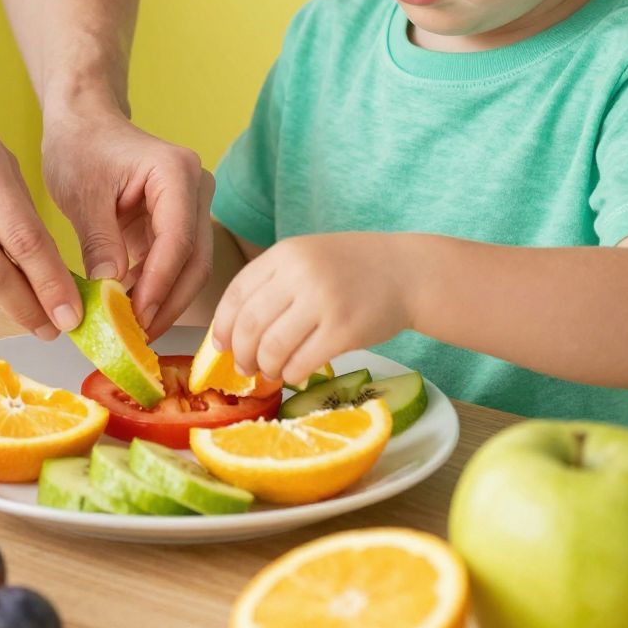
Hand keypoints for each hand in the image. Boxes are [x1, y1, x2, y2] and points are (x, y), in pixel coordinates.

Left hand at [41, 98, 214, 337]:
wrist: (84, 123)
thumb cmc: (81, 147)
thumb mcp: (82, 194)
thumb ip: (99, 241)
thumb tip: (110, 292)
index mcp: (176, 172)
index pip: (177, 240)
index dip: (158, 285)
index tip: (135, 320)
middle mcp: (197, 187)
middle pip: (194, 259)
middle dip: (167, 302)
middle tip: (136, 337)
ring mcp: (193, 205)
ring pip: (191, 266)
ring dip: (163, 300)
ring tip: (131, 331)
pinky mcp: (181, 222)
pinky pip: (176, 263)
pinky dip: (155, 289)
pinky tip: (130, 310)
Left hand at [210, 234, 412, 387]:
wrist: (407, 271)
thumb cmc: (352, 268)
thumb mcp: (308, 258)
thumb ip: (274, 284)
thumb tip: (233, 331)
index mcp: (285, 254)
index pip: (236, 294)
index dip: (223, 326)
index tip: (221, 346)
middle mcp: (300, 274)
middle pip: (250, 325)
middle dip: (241, 354)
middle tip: (244, 367)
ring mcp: (323, 302)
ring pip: (272, 348)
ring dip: (265, 368)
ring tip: (270, 372)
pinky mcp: (344, 330)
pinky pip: (301, 363)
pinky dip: (290, 374)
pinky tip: (295, 373)